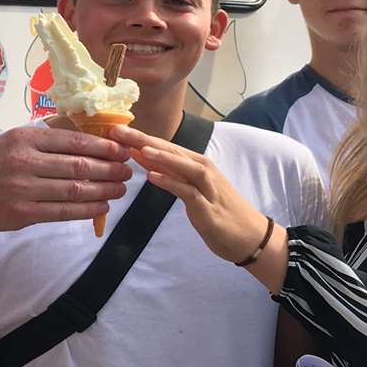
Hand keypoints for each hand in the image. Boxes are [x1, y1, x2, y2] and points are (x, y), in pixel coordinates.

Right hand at [0, 125, 130, 230]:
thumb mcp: (12, 138)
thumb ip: (46, 135)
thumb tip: (85, 132)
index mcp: (25, 138)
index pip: (75, 141)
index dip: (104, 146)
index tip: (122, 149)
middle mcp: (25, 162)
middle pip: (80, 165)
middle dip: (110, 168)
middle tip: (128, 170)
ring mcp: (23, 190)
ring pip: (75, 190)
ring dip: (104, 190)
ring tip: (120, 188)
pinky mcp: (21, 214)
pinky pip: (62, 212)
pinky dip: (87, 210)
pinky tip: (101, 206)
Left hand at [108, 125, 268, 262]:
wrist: (249, 235)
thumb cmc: (219, 211)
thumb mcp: (191, 189)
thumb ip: (169, 172)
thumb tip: (142, 156)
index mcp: (196, 164)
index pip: (165, 146)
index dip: (140, 137)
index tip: (116, 130)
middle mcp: (203, 170)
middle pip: (171, 150)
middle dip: (143, 140)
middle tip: (117, 131)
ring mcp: (207, 188)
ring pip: (183, 166)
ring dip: (162, 156)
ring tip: (138, 149)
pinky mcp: (208, 207)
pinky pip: (187, 191)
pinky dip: (170, 182)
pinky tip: (153, 177)